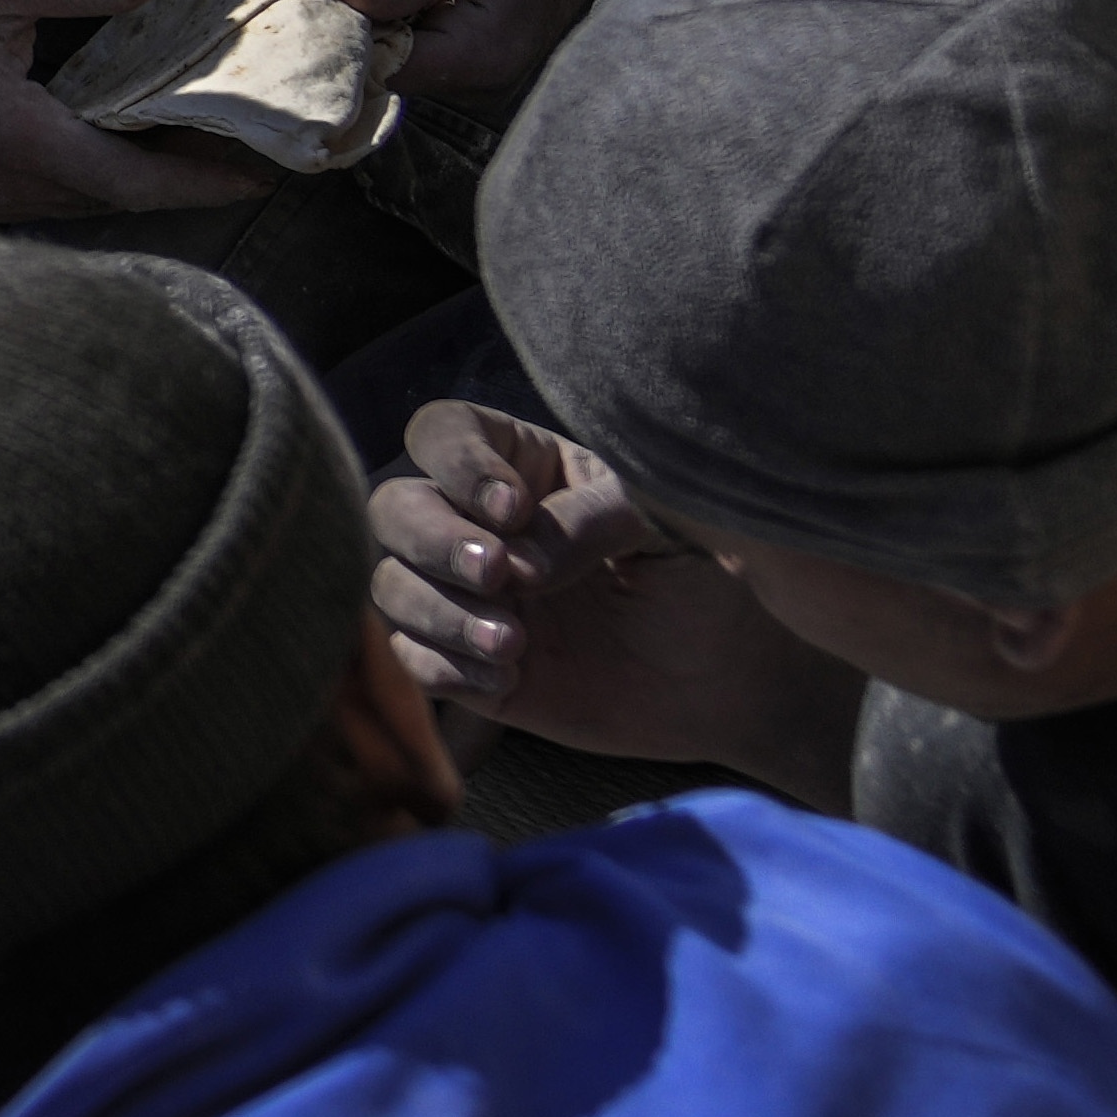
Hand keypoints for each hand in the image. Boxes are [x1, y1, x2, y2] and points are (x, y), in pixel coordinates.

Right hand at [0, 0, 286, 226]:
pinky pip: (53, 199)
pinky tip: (132, 147)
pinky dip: (98, 176)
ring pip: (84, 203)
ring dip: (140, 178)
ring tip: (203, 145)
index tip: (257, 175)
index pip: (121, 179)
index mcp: (4, 132)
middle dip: (182, 176)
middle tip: (250, 149)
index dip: (194, 182)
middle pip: (112, 197)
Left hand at [333, 0, 631, 107]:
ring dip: (375, 14)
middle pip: (392, 66)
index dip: (347, 36)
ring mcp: (481, 68)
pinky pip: (418, 39)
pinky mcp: (476, 50)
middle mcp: (483, 77)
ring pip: (402, 52)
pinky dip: (396, 10)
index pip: (389, 70)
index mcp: (483, 57)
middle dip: (358, 24)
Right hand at [369, 398, 859, 787]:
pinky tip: (505, 677)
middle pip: (394, 507)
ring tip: (513, 642)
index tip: (513, 511)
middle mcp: (476, 526)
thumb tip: (514, 564)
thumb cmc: (700, 581)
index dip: (457, 464)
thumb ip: (584, 526)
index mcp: (522, 468)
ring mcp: (466, 598)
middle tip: (500, 576)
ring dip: (438, 611)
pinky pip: (410, 659)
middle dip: (434, 541)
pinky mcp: (468, 666)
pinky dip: (443, 666)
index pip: (442, 433)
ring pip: (390, 584)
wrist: (726, 682)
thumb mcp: (657, 530)